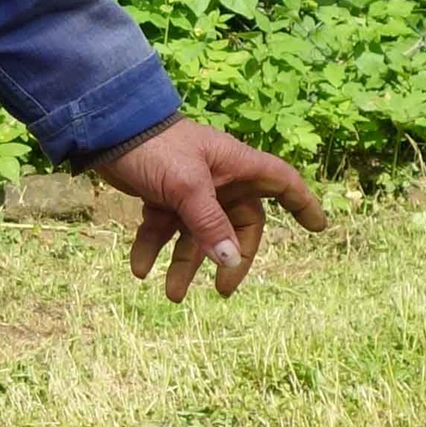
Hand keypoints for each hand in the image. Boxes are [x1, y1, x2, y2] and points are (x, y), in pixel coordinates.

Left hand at [91, 118, 323, 302]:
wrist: (107, 130)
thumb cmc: (155, 148)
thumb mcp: (186, 188)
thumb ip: (209, 225)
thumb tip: (230, 261)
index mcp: (236, 166)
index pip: (282, 183)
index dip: (303, 203)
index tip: (318, 228)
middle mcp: (218, 179)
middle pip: (239, 225)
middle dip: (229, 258)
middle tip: (221, 290)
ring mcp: (189, 190)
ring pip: (197, 234)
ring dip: (185, 264)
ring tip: (171, 295)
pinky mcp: (161, 196)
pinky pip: (163, 229)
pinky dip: (152, 249)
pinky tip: (139, 270)